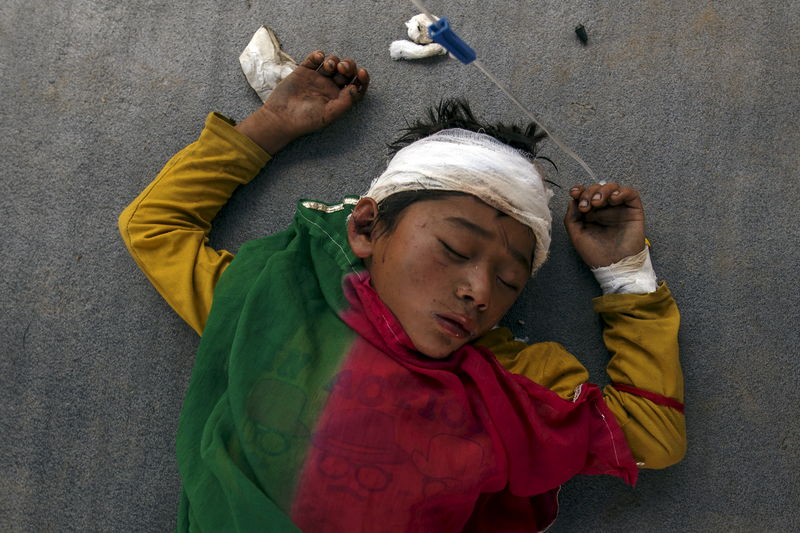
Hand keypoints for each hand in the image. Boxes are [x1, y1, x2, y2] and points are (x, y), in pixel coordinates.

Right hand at [236, 50, 369, 153]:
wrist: (280, 117)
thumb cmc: (306, 120)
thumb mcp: (329, 115)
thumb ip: (345, 102)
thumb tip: (355, 88)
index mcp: (339, 99)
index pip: (356, 86)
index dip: (362, 79)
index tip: (362, 72)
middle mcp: (330, 88)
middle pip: (346, 71)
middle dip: (348, 66)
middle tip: (342, 68)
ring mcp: (317, 78)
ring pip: (332, 63)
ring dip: (333, 60)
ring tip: (328, 66)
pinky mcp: (304, 71)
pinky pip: (314, 59)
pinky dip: (318, 55)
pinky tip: (318, 57)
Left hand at [564, 182, 645, 267]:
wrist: (614, 265)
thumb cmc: (596, 253)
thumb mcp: (576, 235)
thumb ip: (571, 217)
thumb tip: (573, 200)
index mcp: (590, 213)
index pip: (585, 194)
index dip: (580, 190)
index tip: (574, 193)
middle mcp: (604, 209)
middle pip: (597, 189)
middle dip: (589, 192)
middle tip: (586, 205)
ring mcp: (619, 208)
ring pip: (612, 187)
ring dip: (603, 190)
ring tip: (597, 202)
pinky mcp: (633, 210)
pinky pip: (630, 193)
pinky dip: (621, 192)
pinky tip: (613, 199)